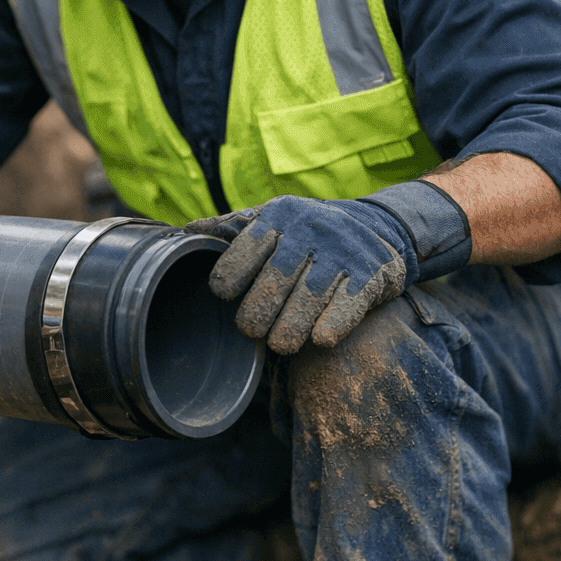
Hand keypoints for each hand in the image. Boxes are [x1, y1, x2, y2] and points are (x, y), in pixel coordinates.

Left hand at [187, 182, 470, 354]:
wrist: (377, 228)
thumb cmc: (306, 234)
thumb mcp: (270, 221)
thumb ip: (230, 229)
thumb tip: (184, 232)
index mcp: (278, 215)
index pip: (244, 249)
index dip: (229, 277)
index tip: (223, 295)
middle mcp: (310, 229)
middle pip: (274, 280)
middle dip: (258, 312)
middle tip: (251, 330)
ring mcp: (342, 251)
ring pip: (309, 297)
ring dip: (290, 328)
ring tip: (280, 345)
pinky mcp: (372, 273)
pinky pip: (349, 304)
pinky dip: (333, 324)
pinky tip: (320, 340)